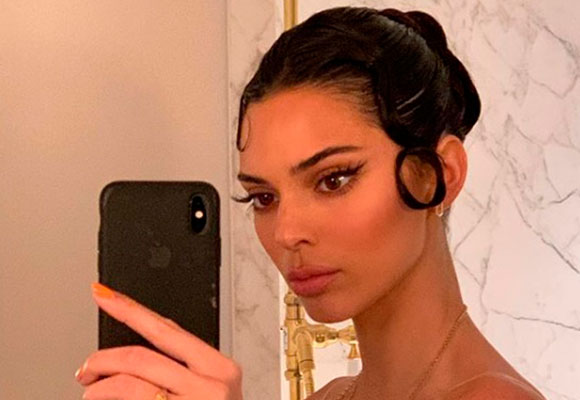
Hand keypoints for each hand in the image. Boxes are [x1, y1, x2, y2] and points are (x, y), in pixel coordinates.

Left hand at [75, 282, 241, 399]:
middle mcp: (210, 387)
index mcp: (220, 369)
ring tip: (91, 396)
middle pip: (139, 359)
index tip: (104, 295)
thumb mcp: (211, 390)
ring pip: (127, 387)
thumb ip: (182, 366)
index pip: (166, 330)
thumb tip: (135, 351)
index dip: (129, 310)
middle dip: (102, 360)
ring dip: (97, 392)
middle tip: (86, 369)